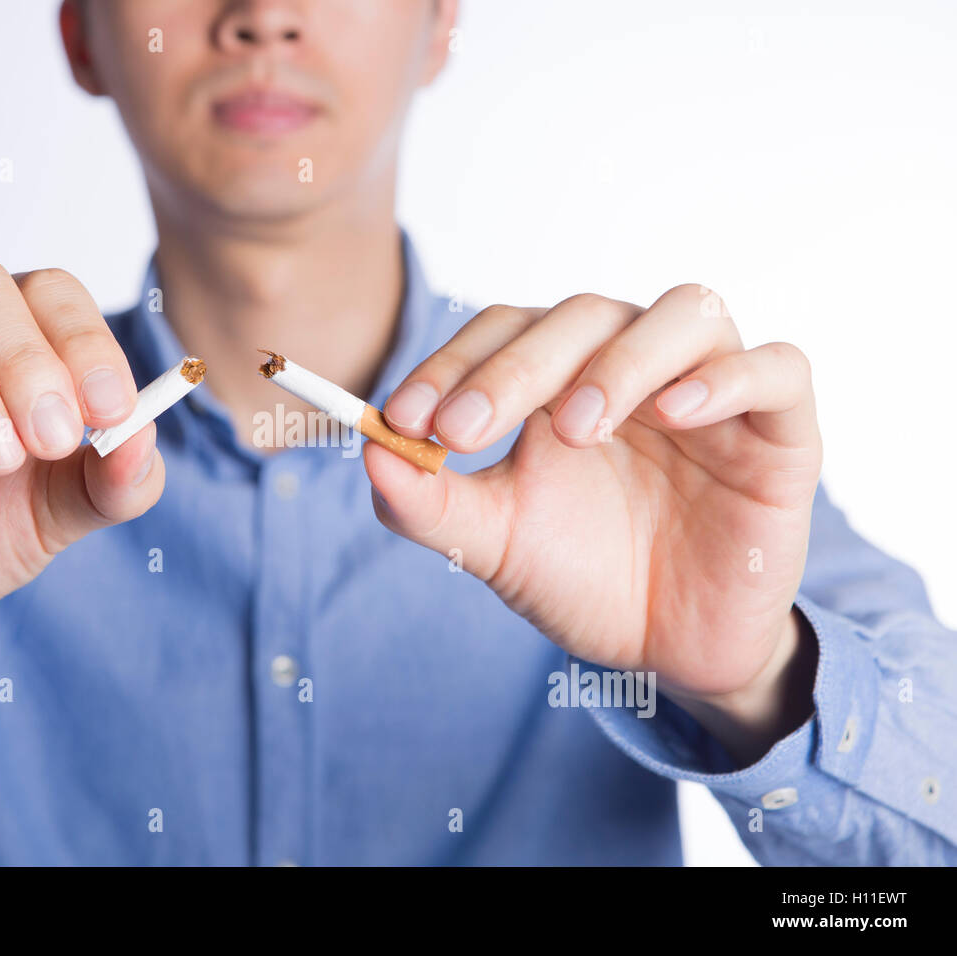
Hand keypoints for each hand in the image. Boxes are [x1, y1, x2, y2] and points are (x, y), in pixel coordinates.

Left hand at [366, 286, 822, 760]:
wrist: (668, 653)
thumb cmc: (582, 580)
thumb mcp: (495, 546)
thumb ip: (431, 503)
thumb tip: (366, 450)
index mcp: (562, 381)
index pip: (507, 330)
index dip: (453, 362)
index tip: (403, 419)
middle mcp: (635, 369)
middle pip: (583, 315)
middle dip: (516, 367)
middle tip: (465, 429)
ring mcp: (712, 394)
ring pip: (686, 313)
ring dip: (622, 359)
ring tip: (574, 428)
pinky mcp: (781, 432)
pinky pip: (776, 369)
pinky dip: (726, 379)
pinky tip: (675, 414)